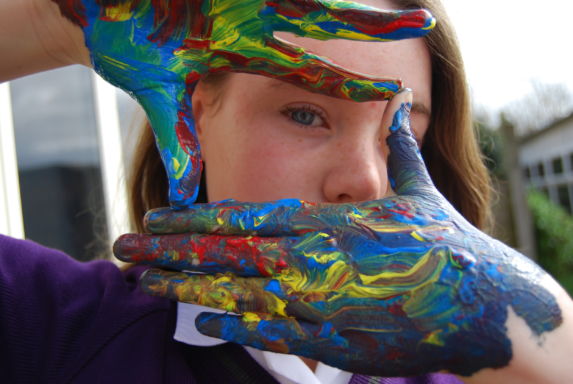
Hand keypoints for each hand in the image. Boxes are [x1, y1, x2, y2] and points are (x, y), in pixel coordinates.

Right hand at [51, 0, 433, 206]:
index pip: (310, 73)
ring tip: (407, 2)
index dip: (349, 84)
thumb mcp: (157, 92)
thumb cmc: (124, 39)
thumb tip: (184, 190)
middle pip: (325, 26)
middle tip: (425, 25)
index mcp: (246, 55)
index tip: (393, 92)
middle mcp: (255, 22)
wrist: (99, 0)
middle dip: (372, 30)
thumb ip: (177, 136)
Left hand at [114, 90, 561, 376]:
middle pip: (225, 254)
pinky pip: (269, 334)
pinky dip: (230, 325)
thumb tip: (399, 103)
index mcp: (326, 222)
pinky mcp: (331, 341)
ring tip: (142, 281)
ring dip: (183, 288)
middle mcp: (312, 261)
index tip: (156, 216)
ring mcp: (317, 304)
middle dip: (168, 250)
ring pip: (235, 295)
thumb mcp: (419, 189)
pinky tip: (197, 319)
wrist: (480, 305)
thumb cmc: (448, 244)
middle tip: (122, 246)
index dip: (194, 218)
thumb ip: (397, 148)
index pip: (244, 217)